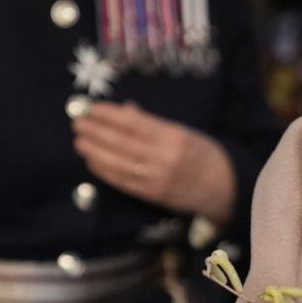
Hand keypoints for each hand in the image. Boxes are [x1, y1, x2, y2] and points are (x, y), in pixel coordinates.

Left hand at [72, 101, 235, 224]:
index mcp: (176, 137)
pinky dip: (105, 171)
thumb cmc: (204, 155)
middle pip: (123, 142)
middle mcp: (166, 157)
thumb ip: (154, 123)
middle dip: (97, 132)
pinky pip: (122, 181)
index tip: (93, 108)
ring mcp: (158, 177)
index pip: (136, 123)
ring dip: (95, 151)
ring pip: (119, 162)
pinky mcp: (152, 194)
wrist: (224, 188)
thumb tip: (126, 110)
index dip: (111, 116)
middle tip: (78, 123)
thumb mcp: (184, 132)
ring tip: (80, 141)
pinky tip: (92, 161)